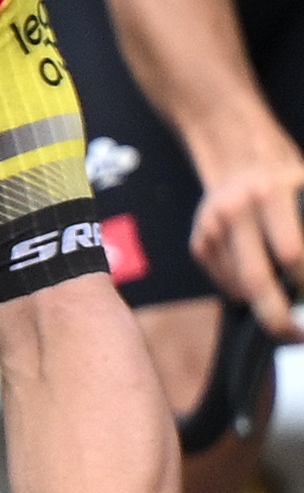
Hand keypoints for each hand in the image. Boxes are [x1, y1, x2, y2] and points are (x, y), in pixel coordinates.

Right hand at [186, 146, 303, 337]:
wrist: (240, 157)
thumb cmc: (288, 181)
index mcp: (269, 195)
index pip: (291, 253)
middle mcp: (234, 211)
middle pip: (256, 278)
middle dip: (277, 315)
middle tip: (294, 335)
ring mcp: (211, 228)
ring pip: (239, 285)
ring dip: (263, 301)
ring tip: (283, 303)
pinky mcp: (199, 242)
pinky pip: (224, 282)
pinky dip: (244, 290)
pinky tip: (260, 279)